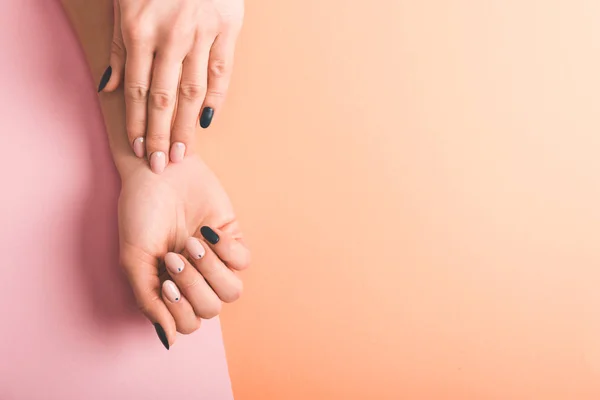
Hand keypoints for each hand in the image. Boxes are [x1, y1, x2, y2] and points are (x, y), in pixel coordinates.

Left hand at [98, 0, 243, 173]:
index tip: (136, 148)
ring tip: (182, 152)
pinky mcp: (228, 28)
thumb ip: (118, 45)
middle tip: (159, 164)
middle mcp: (170, 35)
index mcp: (139, 28)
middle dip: (160, 135)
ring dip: (186, 125)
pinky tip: (207, 120)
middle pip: (164, 97)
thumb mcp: (124, 3)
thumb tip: (110, 86)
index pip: (136, 88)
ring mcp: (202, 32)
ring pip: (193, 90)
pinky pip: (222, 71)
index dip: (135, 122)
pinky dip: (216, 97)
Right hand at [118, 154, 249, 348]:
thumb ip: (148, 300)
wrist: (158, 171)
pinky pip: (243, 262)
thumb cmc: (140, 213)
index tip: (164, 280)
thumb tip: (169, 340)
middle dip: (192, 286)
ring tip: (191, 244)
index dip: (179, 309)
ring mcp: (215, 261)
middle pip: (210, 310)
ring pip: (232, 292)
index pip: (188, 323)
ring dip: (210, 271)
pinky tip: (208, 233)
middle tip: (174, 256)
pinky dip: (226, 251)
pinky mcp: (233, 239)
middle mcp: (195, 279)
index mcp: (170, 289)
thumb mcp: (134, 259)